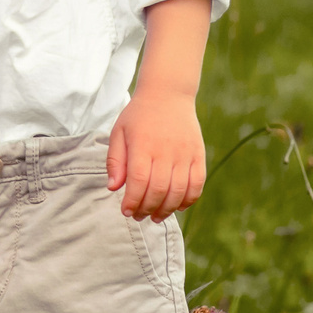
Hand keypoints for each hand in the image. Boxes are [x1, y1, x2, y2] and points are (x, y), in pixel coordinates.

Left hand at [108, 86, 206, 220]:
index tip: (126, 211)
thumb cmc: (138, 116)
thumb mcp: (118, 133)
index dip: (132, 201)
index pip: (138, 181)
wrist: (168, 95)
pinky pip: (198, 184)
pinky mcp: (199, 154)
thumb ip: (115, 161)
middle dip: (147, 209)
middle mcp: (166, 150)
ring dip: (167, 209)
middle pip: (159, 189)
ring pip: (179, 190)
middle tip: (139, 217)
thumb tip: (113, 187)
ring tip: (156, 216)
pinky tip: (178, 207)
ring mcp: (185, 153)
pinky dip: (189, 200)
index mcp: (143, 145)